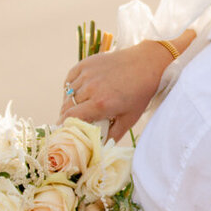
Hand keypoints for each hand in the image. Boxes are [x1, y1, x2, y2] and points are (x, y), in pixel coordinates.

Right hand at [60, 37, 182, 141]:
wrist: (146, 64)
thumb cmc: (140, 93)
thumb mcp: (129, 119)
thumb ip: (113, 136)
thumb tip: (100, 147)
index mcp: (100, 104)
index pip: (70, 117)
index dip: (64, 125)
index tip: (64, 129)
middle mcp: (91, 88)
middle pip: (67, 106)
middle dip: (67, 115)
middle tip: (71, 120)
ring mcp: (88, 74)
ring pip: (68, 92)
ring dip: (69, 101)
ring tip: (77, 106)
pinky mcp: (87, 63)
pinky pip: (70, 78)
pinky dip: (70, 86)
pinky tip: (78, 91)